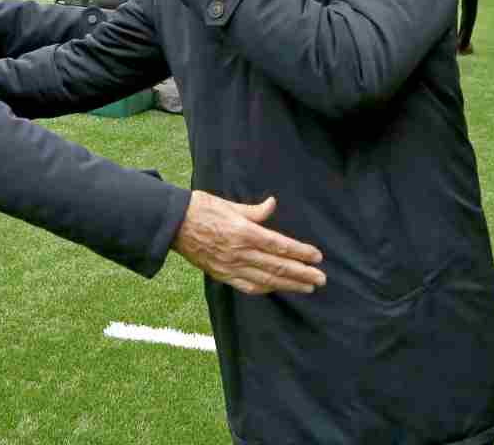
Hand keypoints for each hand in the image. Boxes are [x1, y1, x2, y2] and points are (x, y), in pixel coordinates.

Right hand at [172, 190, 325, 294]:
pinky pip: (248, 285)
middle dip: (302, 273)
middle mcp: (240, 252)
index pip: (280, 246)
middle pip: (278, 266)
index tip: (317, 257)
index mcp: (244, 232)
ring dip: (289, 284)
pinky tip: (278, 288)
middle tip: (321, 279)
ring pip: (266, 279)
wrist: (172, 224)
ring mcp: (231, 266)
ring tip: (307, 287)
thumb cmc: (200, 208)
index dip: (300, 253)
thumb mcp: (228, 204)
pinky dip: (266, 288)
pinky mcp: (222, 274)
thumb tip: (272, 205)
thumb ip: (254, 211)